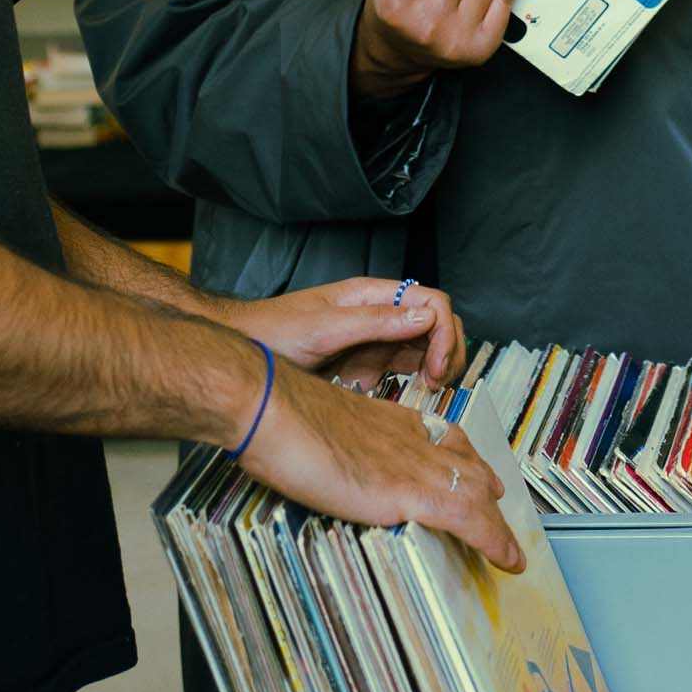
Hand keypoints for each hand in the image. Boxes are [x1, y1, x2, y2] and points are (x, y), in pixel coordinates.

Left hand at [244, 274, 465, 389]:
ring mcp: (373, 338)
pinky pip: (402, 367)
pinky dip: (415, 381)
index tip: (438, 366)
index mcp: (371, 295)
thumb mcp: (324, 327)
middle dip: (446, 350)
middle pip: (434, 323)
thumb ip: (375, 321)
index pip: (430, 301)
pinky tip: (409, 395)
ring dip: (435, 367)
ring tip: (430, 391)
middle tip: (439, 382)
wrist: (245, 352)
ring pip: (423, 347)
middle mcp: (378, 313)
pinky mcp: (366, 361)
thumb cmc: (273, 331)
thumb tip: (424, 316)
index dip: (443, 332)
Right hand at [251, 361, 523, 570]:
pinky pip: (469, 518)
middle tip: (497, 512)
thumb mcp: (322, 430)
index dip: (458, 458)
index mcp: (390, 420)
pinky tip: (506, 560)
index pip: (439, 438)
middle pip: (466, 464)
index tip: (468, 472)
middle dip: (485, 490)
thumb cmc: (280, 417)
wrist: (273, 409)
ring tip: (509, 550)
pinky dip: (494, 540)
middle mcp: (411, 437)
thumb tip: (331, 466)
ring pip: (476, 491)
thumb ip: (340, 448)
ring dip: (496, 524)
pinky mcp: (410, 490)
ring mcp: (414, 462)